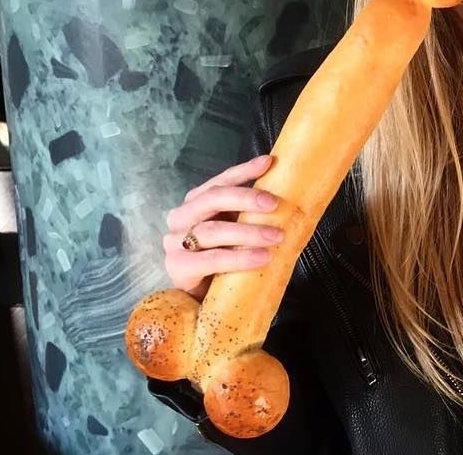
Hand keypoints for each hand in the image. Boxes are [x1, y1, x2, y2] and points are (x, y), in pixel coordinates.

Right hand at [163, 155, 285, 299]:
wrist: (201, 299)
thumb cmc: (222, 261)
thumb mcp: (234, 232)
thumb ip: (247, 215)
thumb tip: (288, 198)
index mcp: (195, 203)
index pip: (219, 181)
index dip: (243, 170)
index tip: (269, 163)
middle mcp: (181, 217)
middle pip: (212, 199)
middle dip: (245, 198)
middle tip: (274, 203)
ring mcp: (175, 242)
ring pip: (213, 229)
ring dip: (248, 232)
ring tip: (276, 236)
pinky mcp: (178, 268)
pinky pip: (212, 259)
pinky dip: (239, 257)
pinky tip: (262, 258)